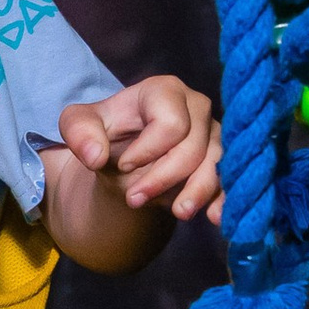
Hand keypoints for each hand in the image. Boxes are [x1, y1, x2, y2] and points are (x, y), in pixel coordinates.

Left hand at [59, 77, 222, 224]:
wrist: (124, 160)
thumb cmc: (105, 134)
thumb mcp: (80, 126)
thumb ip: (79, 132)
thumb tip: (94, 156)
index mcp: (165, 91)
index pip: (171, 123)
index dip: (148, 150)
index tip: (122, 164)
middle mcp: (197, 107)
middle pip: (192, 149)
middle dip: (163, 178)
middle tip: (133, 199)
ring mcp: (214, 134)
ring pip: (214, 166)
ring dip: (195, 193)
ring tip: (178, 213)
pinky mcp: (222, 160)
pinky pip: (229, 181)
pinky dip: (223, 200)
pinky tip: (215, 217)